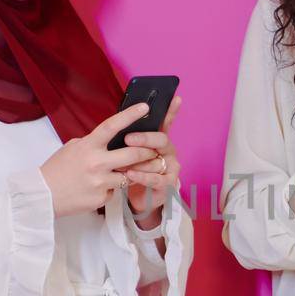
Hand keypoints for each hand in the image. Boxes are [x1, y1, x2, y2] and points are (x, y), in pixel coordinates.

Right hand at [38, 102, 158, 217]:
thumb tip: (112, 139)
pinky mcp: (102, 197)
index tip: (144, 107)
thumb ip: (92, 143)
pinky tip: (99, 188)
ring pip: (129, 175)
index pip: (112, 126)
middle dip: (148, 152)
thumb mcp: (72, 148)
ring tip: (126, 171)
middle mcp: (96, 162)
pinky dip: (112, 188)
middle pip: (133, 154)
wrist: (42, 196)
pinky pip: (116, 191)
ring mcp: (100, 181)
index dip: (129, 115)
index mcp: (88, 146)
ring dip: (132, 173)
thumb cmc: (57, 170)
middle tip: (154, 150)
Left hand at [123, 96, 182, 220]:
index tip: (174, 98)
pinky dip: (142, 176)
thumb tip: (120, 119)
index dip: (171, 110)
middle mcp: (168, 151)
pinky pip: (155, 179)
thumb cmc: (131, 170)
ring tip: (123, 165)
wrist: (137, 197)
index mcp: (159, 139)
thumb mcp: (128, 151)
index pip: (166, 121)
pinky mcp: (168, 184)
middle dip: (145, 138)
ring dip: (138, 162)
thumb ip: (128, 137)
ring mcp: (170, 167)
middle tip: (128, 138)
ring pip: (156, 160)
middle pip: (161, 139)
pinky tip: (130, 174)